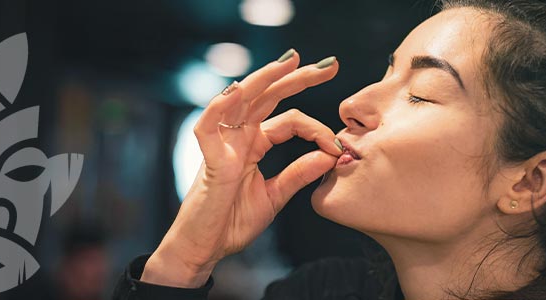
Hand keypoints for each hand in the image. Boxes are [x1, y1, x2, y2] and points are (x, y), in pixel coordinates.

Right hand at [141, 50, 341, 287]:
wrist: (206, 248)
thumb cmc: (233, 222)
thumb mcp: (276, 196)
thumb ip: (300, 173)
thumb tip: (331, 155)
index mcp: (255, 144)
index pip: (290, 121)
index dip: (318, 129)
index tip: (338, 146)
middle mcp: (239, 137)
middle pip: (269, 97)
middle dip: (298, 78)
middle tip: (329, 65)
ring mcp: (223, 144)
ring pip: (242, 100)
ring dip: (265, 78)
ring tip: (290, 62)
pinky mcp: (208, 159)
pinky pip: (208, 125)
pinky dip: (220, 106)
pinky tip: (239, 89)